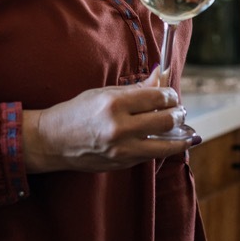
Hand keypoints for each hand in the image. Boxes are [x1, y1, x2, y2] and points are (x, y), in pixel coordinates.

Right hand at [24, 70, 197, 172]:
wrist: (52, 141)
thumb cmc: (76, 112)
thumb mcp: (104, 93)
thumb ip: (136, 89)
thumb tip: (160, 76)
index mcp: (114, 104)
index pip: (157, 98)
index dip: (170, 94)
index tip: (170, 94)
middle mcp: (120, 128)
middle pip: (166, 121)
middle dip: (178, 113)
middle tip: (179, 110)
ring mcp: (122, 150)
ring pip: (166, 145)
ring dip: (181, 136)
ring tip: (187, 131)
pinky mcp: (123, 164)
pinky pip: (151, 155)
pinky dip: (163, 147)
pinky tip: (169, 141)